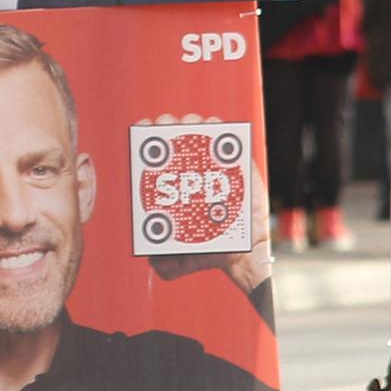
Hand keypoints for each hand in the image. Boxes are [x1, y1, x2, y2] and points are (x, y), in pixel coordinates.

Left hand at [133, 114, 273, 289]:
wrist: (246, 253)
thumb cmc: (208, 252)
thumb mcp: (179, 263)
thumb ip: (164, 265)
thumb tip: (153, 261)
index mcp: (169, 190)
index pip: (151, 160)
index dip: (144, 142)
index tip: (144, 134)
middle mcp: (187, 173)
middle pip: (172, 140)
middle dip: (166, 128)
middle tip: (168, 128)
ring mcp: (211, 166)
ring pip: (197, 134)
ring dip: (191, 124)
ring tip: (191, 127)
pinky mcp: (235, 164)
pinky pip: (227, 140)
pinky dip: (220, 130)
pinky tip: (214, 129)